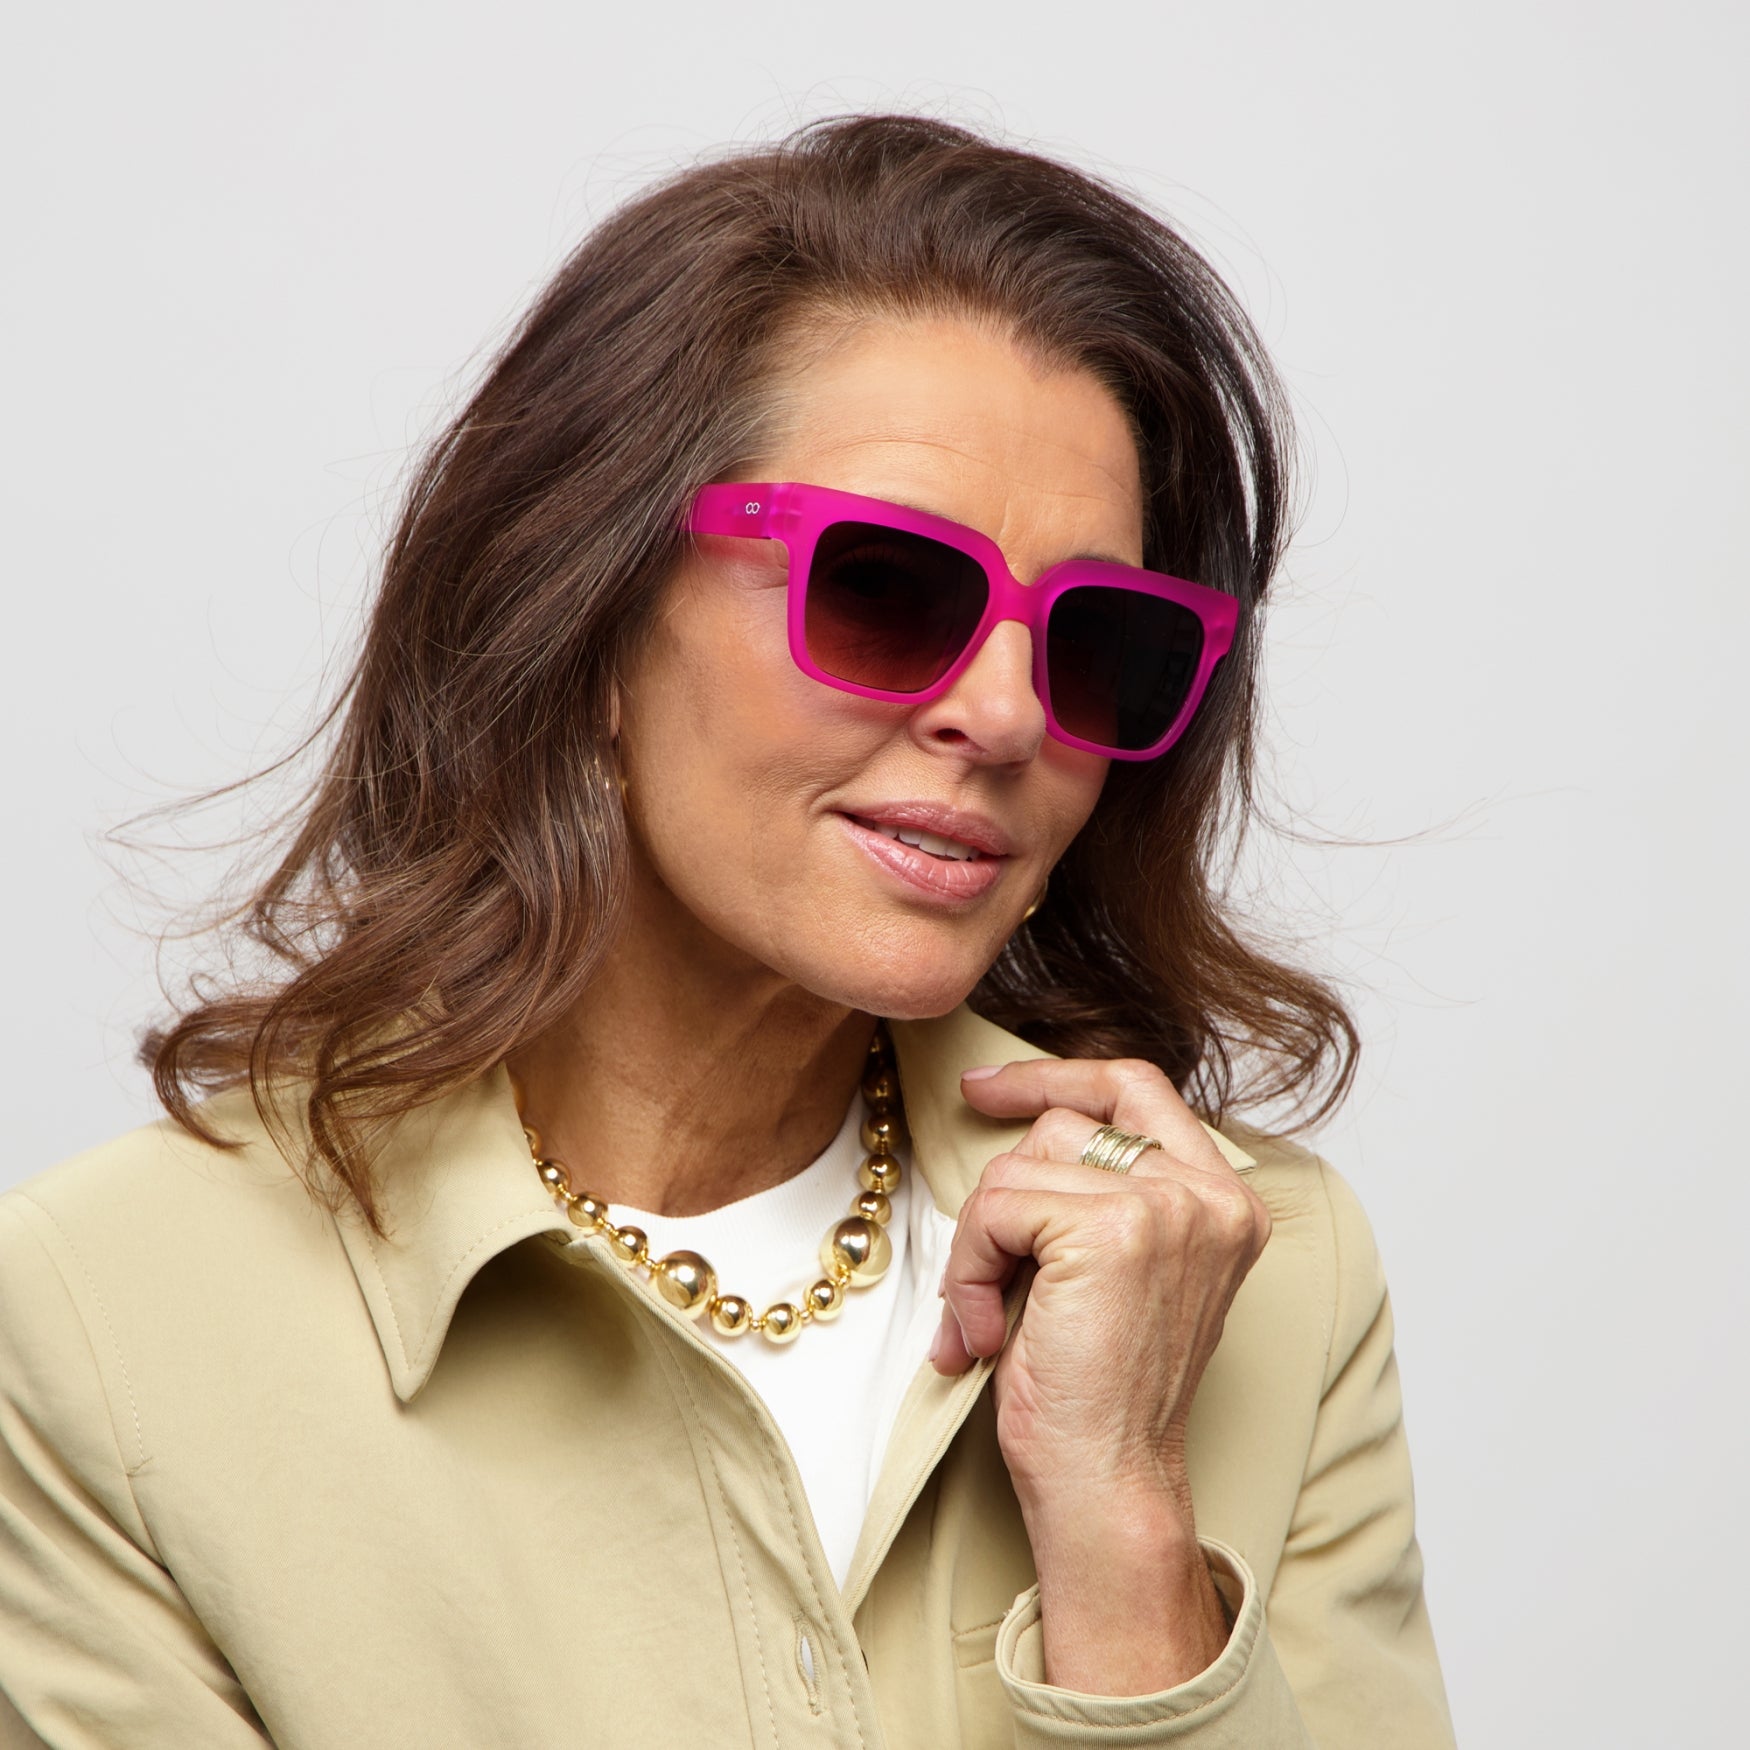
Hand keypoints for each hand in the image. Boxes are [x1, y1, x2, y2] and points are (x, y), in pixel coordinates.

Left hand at [931, 1056, 1272, 1692]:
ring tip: (990, 1317)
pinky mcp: (1111, 1228)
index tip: (985, 1087)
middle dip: (1003, 1198)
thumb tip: (1020, 1121)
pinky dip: (968, 1269)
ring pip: (1018, 1167)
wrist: (1109, 1485)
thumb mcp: (1121, 1271)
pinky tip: (989, 1331)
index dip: (1054, 1077)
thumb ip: (1103, 1192)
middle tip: (989, 1283)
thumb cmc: (1099, 1394)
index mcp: (1223, 1199)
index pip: (1136, 1085)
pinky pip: (996, 1207)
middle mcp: (1208, 1193)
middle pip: (1062, 1127)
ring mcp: (1166, 1206)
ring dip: (980, 1245)